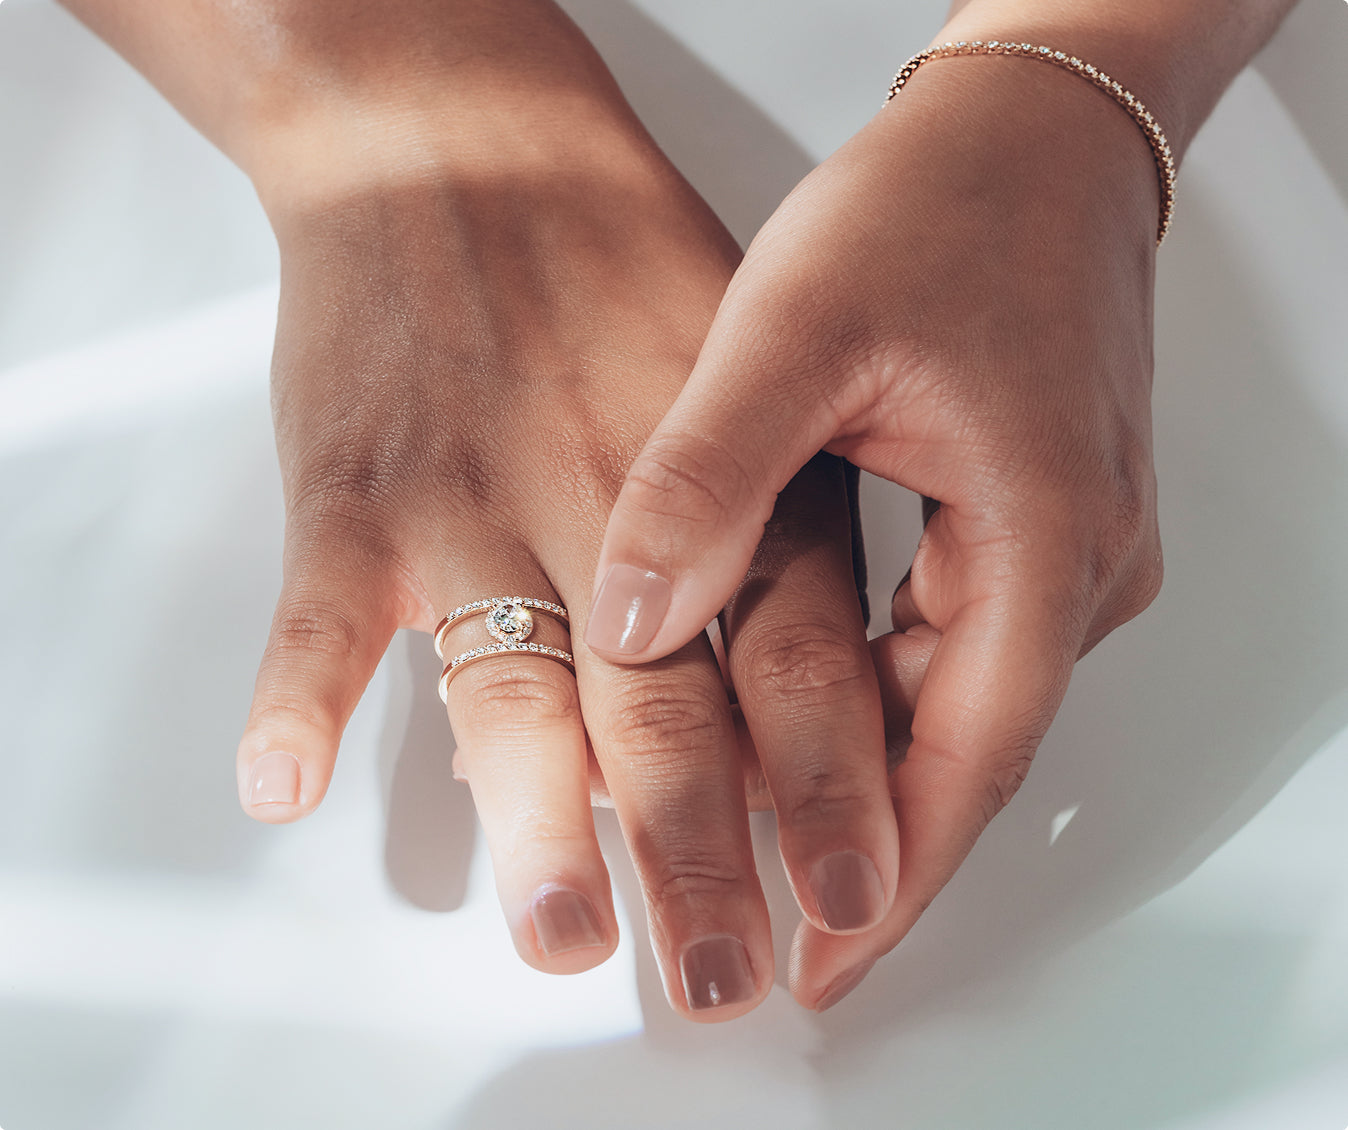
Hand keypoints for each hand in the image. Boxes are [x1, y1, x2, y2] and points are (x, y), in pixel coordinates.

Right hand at [230, 14, 885, 1020]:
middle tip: (718, 977)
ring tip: (563, 933)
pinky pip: (317, 613)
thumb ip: (777, 547)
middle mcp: (610, 508)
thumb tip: (802, 720)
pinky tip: (281, 786)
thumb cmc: (617, 273)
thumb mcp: (753, 388)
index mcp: (724, 492)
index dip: (831, 790)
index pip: (797, 665)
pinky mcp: (354, 492)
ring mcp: (475, 502)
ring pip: (514, 683)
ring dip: (539, 820)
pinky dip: (295, 698)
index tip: (852, 903)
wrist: (462, 150)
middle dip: (701, 856)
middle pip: (668, 710)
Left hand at [589, 41, 1165, 1007]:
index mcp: (1044, 539)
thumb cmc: (944, 201)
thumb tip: (633, 624)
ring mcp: (1064, 544)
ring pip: (956, 698)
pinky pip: (956, 639)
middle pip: (964, 750)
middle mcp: (1078, 565)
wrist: (1031, 127)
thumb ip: (708, 482)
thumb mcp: (796, 331)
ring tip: (771, 834)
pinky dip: (879, 689)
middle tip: (769, 919)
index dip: (888, 880)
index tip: (822, 962)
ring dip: (866, 769)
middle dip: (866, 844)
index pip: (963, 764)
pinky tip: (806, 708)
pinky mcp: (1033, 516)